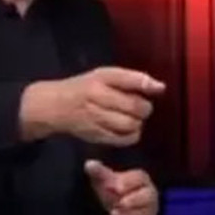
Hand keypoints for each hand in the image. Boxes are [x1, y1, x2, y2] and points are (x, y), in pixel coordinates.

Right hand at [21, 67, 165, 145]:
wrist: (54, 106)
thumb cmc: (85, 87)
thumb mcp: (104, 75)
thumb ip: (133, 80)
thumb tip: (160, 87)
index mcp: (101, 77)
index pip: (130, 80)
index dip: (148, 85)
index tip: (159, 89)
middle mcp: (98, 96)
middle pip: (136, 106)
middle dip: (144, 108)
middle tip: (139, 107)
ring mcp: (96, 118)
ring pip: (131, 124)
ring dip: (138, 122)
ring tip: (132, 118)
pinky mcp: (96, 135)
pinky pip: (124, 139)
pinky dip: (131, 135)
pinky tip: (126, 129)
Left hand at [85, 160, 158, 214]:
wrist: (116, 209)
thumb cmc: (112, 192)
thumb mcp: (104, 181)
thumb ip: (99, 172)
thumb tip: (89, 164)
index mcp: (140, 180)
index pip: (140, 177)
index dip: (130, 181)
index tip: (117, 186)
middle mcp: (148, 195)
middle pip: (148, 196)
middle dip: (135, 200)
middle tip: (121, 203)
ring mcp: (148, 211)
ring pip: (145, 214)